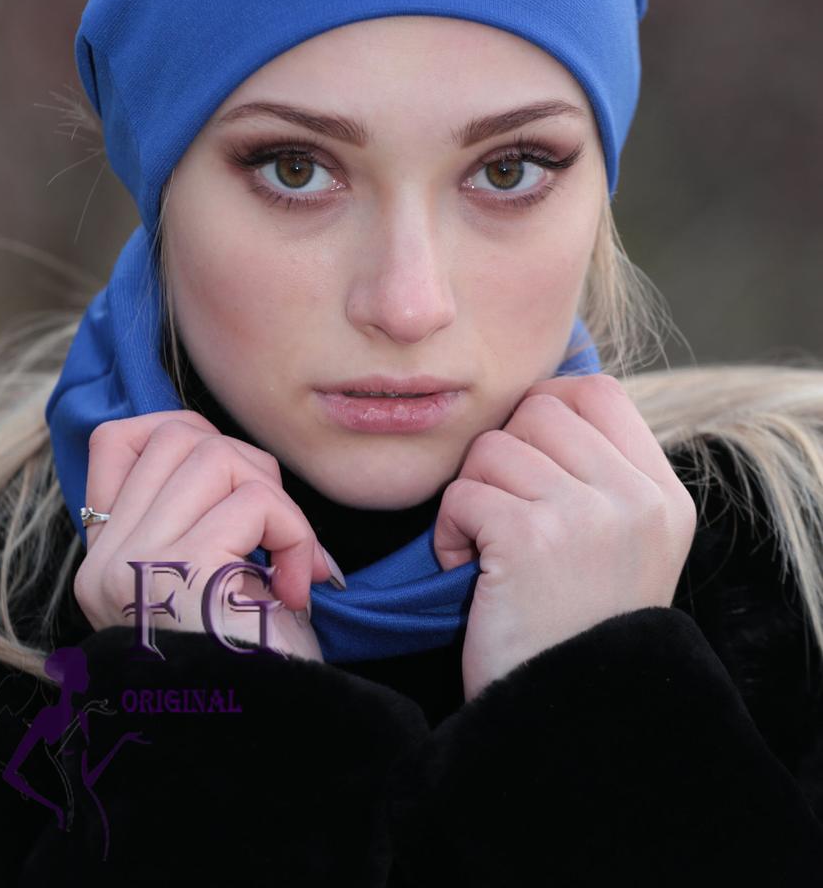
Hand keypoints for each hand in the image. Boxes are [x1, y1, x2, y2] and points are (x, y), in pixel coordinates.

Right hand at [73, 410, 334, 662]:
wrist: (269, 742)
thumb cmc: (256, 664)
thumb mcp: (215, 576)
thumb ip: (202, 513)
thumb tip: (235, 449)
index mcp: (106, 559)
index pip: (117, 441)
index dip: (185, 436)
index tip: (235, 486)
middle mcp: (106, 561)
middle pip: (176, 435)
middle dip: (248, 465)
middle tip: (276, 532)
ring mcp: (136, 565)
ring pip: (215, 455)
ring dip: (276, 501)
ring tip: (288, 560)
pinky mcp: (181, 573)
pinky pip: (254, 502)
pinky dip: (294, 535)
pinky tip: (294, 588)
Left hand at [433, 373, 698, 701]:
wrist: (566, 721)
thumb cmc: (575, 630)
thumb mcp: (623, 546)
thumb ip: (599, 475)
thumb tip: (539, 402)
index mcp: (663, 495)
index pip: (598, 392)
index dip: (547, 408)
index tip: (526, 460)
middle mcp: (636, 498)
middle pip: (539, 411)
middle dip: (503, 456)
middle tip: (504, 514)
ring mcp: (589, 516)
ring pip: (494, 449)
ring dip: (473, 496)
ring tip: (489, 552)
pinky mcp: (533, 538)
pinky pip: (463, 494)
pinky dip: (450, 533)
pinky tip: (469, 574)